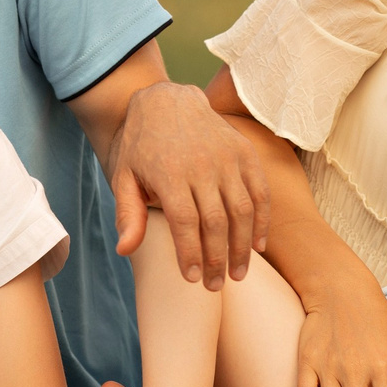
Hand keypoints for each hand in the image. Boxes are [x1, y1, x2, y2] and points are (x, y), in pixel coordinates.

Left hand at [111, 81, 269, 290]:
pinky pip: (260, 192)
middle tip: (216, 286)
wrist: (167, 101)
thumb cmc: (141, 146)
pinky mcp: (244, 153)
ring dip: (243, 247)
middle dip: (218, 259)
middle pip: (217, 222)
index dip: (191, 254)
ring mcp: (227, 157)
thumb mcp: (124, 177)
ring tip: (238, 274)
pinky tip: (258, 245)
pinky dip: (263, 220)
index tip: (193, 279)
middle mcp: (202, 165)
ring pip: (242, 210)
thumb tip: (125, 251)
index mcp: (170, 173)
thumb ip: (128, 214)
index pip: (186, 223)